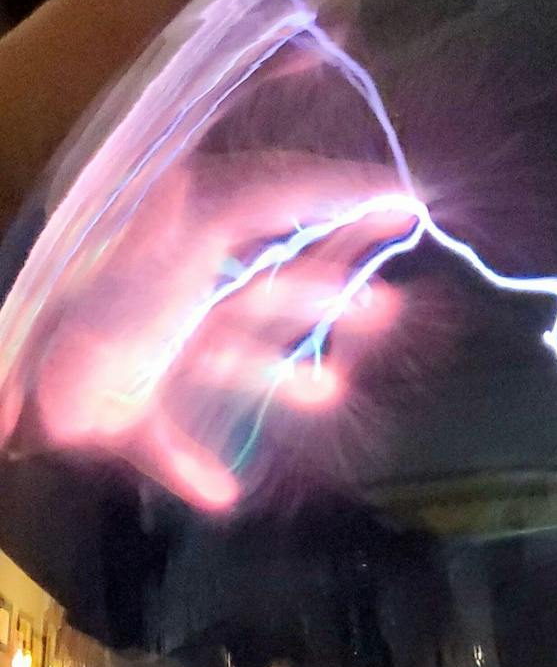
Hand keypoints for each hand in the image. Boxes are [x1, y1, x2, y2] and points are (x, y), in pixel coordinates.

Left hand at [4, 148, 414, 507]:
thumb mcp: (212, 220)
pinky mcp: (119, 415)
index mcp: (192, 232)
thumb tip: (370, 173)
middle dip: (323, 301)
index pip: (279, 209)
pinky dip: (192, 469)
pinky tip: (222, 492)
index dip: (343, 208)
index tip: (408, 213)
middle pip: (261, 294)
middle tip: (388, 311)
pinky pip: (163, 444)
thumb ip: (289, 202)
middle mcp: (174, 288)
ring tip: (333, 389)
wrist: (27, 358)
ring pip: (226, 365)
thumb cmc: (124, 285)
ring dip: (281, 381)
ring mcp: (147, 353)